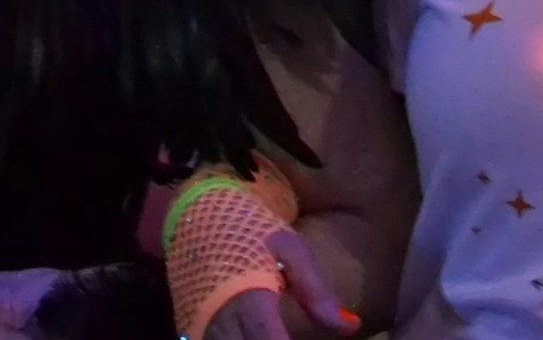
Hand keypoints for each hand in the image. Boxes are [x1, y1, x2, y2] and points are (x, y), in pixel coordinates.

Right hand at [201, 228, 358, 339]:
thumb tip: (351, 326)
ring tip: (277, 333)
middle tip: (292, 336)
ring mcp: (200, 326)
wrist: (195, 215)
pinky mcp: (191, 327)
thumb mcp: (290, 250)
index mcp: (248, 299)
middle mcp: (219, 320)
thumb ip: (317, 293)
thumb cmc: (251, 229)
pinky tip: (254, 334)